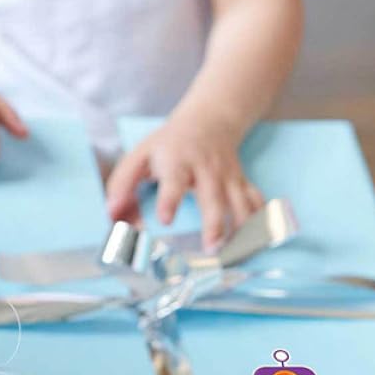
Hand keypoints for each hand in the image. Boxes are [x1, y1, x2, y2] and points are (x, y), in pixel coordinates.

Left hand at [105, 110, 262, 250]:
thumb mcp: (140, 155)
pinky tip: (261, 241)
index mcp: (177, 161)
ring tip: (236, 253)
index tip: (165, 219)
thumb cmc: (169, 144)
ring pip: (240, 204)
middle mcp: (206, 169)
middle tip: (210, 248)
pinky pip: (257, 203)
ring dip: (241, 229)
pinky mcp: (243, 183)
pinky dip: (263, 221)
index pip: (174, 181)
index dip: (170, 200)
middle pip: (214, 198)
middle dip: (214, 224)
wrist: (209, 120)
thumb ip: (122, 183)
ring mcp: (229, 177)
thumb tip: (111, 213)